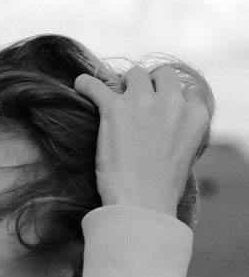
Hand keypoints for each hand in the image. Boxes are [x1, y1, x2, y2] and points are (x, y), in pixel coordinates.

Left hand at [74, 64, 209, 217]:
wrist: (142, 202)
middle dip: (151, 85)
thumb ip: (179, 134)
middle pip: (163, 76)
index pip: (187, 91)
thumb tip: (162, 129)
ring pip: (135, 74)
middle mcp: (173, 102)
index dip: (171, 99)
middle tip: (137, 102)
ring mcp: (143, 102)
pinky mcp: (114, 109)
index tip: (160, 109)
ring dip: (125, 84)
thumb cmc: (162, 189)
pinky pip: (94, 84)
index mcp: (196, 115)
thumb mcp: (185, 156)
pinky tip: (81, 87)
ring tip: (114, 99)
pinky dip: (86, 85)